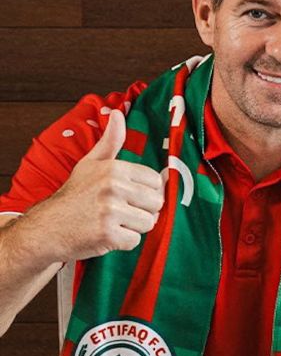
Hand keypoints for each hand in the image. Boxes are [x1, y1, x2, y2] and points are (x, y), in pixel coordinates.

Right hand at [29, 109, 164, 262]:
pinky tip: (107, 234)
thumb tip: (118, 113)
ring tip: (113, 222)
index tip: (127, 196)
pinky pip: (135, 240)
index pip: (156, 182)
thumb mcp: (91, 163)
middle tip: (120, 212)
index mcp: (115, 168)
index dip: (145, 192)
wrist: (47, 226)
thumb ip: (110, 141)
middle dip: (142, 211)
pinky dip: (123, 242)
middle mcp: (113, 187)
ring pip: (149, 223)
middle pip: (157, 203)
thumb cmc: (75, 195)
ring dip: (133, 227)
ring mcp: (110, 211)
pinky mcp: (107, 234)